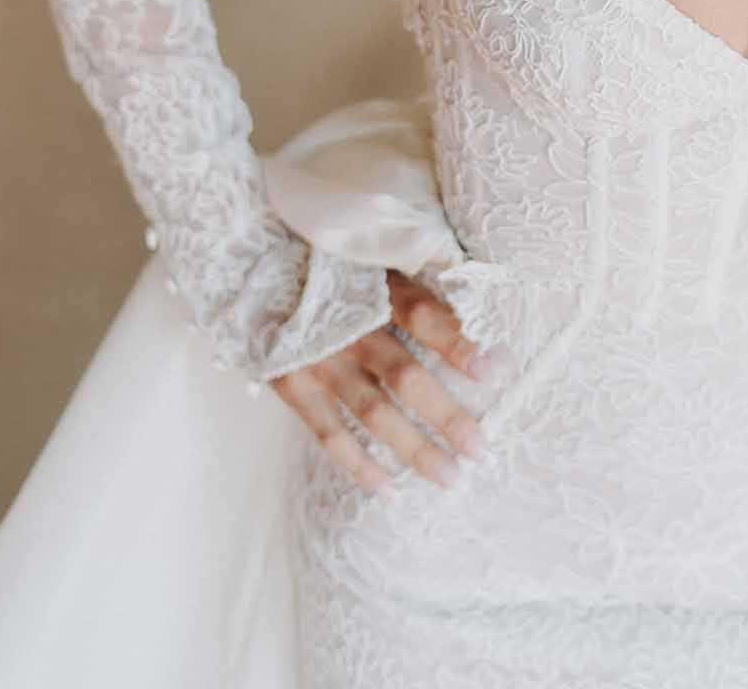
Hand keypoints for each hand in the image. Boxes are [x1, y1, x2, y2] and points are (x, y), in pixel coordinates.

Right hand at [270, 267, 495, 494]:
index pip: (421, 316)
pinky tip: (387, 489)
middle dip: (444, 415)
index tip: (491, 372)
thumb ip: (412, 284)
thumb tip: (469, 303)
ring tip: (449, 478)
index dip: (455, 343)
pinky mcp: (291, 384)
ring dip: (413, 448)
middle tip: (479, 449)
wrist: (257, 267)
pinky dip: (357, 463)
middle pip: (405, 376)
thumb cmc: (331, 264)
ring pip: (373, 412)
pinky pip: (328, 433)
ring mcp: (319, 360)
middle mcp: (349, 328)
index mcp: (373, 290)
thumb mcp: (372, 260)